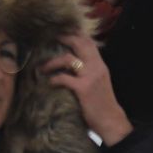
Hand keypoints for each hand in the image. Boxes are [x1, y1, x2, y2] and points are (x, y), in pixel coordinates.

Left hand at [41, 32, 131, 146]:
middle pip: (80, 43)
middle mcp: (97, 67)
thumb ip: (88, 70)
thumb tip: (71, 64)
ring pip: (68, 58)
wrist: (111, 121)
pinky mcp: (83, 88)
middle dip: (63, 38)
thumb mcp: (98, 82)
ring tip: (42, 67)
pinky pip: (64, 78)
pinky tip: (49, 82)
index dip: (75, 34)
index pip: (89, 42)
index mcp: (100, 65)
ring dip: (52, 62)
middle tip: (48, 40)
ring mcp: (90, 77)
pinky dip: (54, 79)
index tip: (61, 31)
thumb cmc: (101, 103)